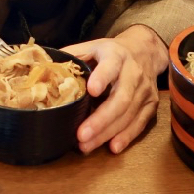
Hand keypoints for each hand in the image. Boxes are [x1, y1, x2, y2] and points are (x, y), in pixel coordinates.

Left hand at [63, 24, 168, 154]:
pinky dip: (127, 136)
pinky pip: (140, 123)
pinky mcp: (151, 104)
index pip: (110, 66)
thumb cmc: (110, 52)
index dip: (102, 77)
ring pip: (128, 114)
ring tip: (86, 145)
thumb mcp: (91, 47)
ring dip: (108, 132)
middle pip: (121, 98)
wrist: (144, 51)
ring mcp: (144, 90)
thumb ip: (71, 56)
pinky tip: (113, 147)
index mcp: (116, 55)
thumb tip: (42, 68)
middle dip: (101, 119)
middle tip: (81, 134)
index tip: (91, 90)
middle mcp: (133, 73)